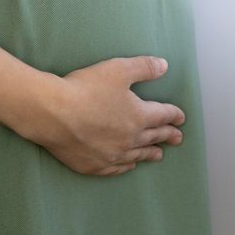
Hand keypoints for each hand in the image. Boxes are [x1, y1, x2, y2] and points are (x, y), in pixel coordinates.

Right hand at [26, 55, 186, 175]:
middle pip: (154, 137)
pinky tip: (129, 165)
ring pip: (138, 155)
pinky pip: (117, 168)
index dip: (174, 115)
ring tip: (159, 155)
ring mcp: (112, 155)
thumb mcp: (118, 70)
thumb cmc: (85, 89)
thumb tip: (164, 66)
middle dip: (168, 136)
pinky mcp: (94, 165)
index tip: (181, 118)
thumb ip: (143, 68)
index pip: (163, 115)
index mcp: (139, 116)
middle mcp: (130, 139)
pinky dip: (127, 166)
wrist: (53, 113)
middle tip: (178, 138)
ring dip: (150, 153)